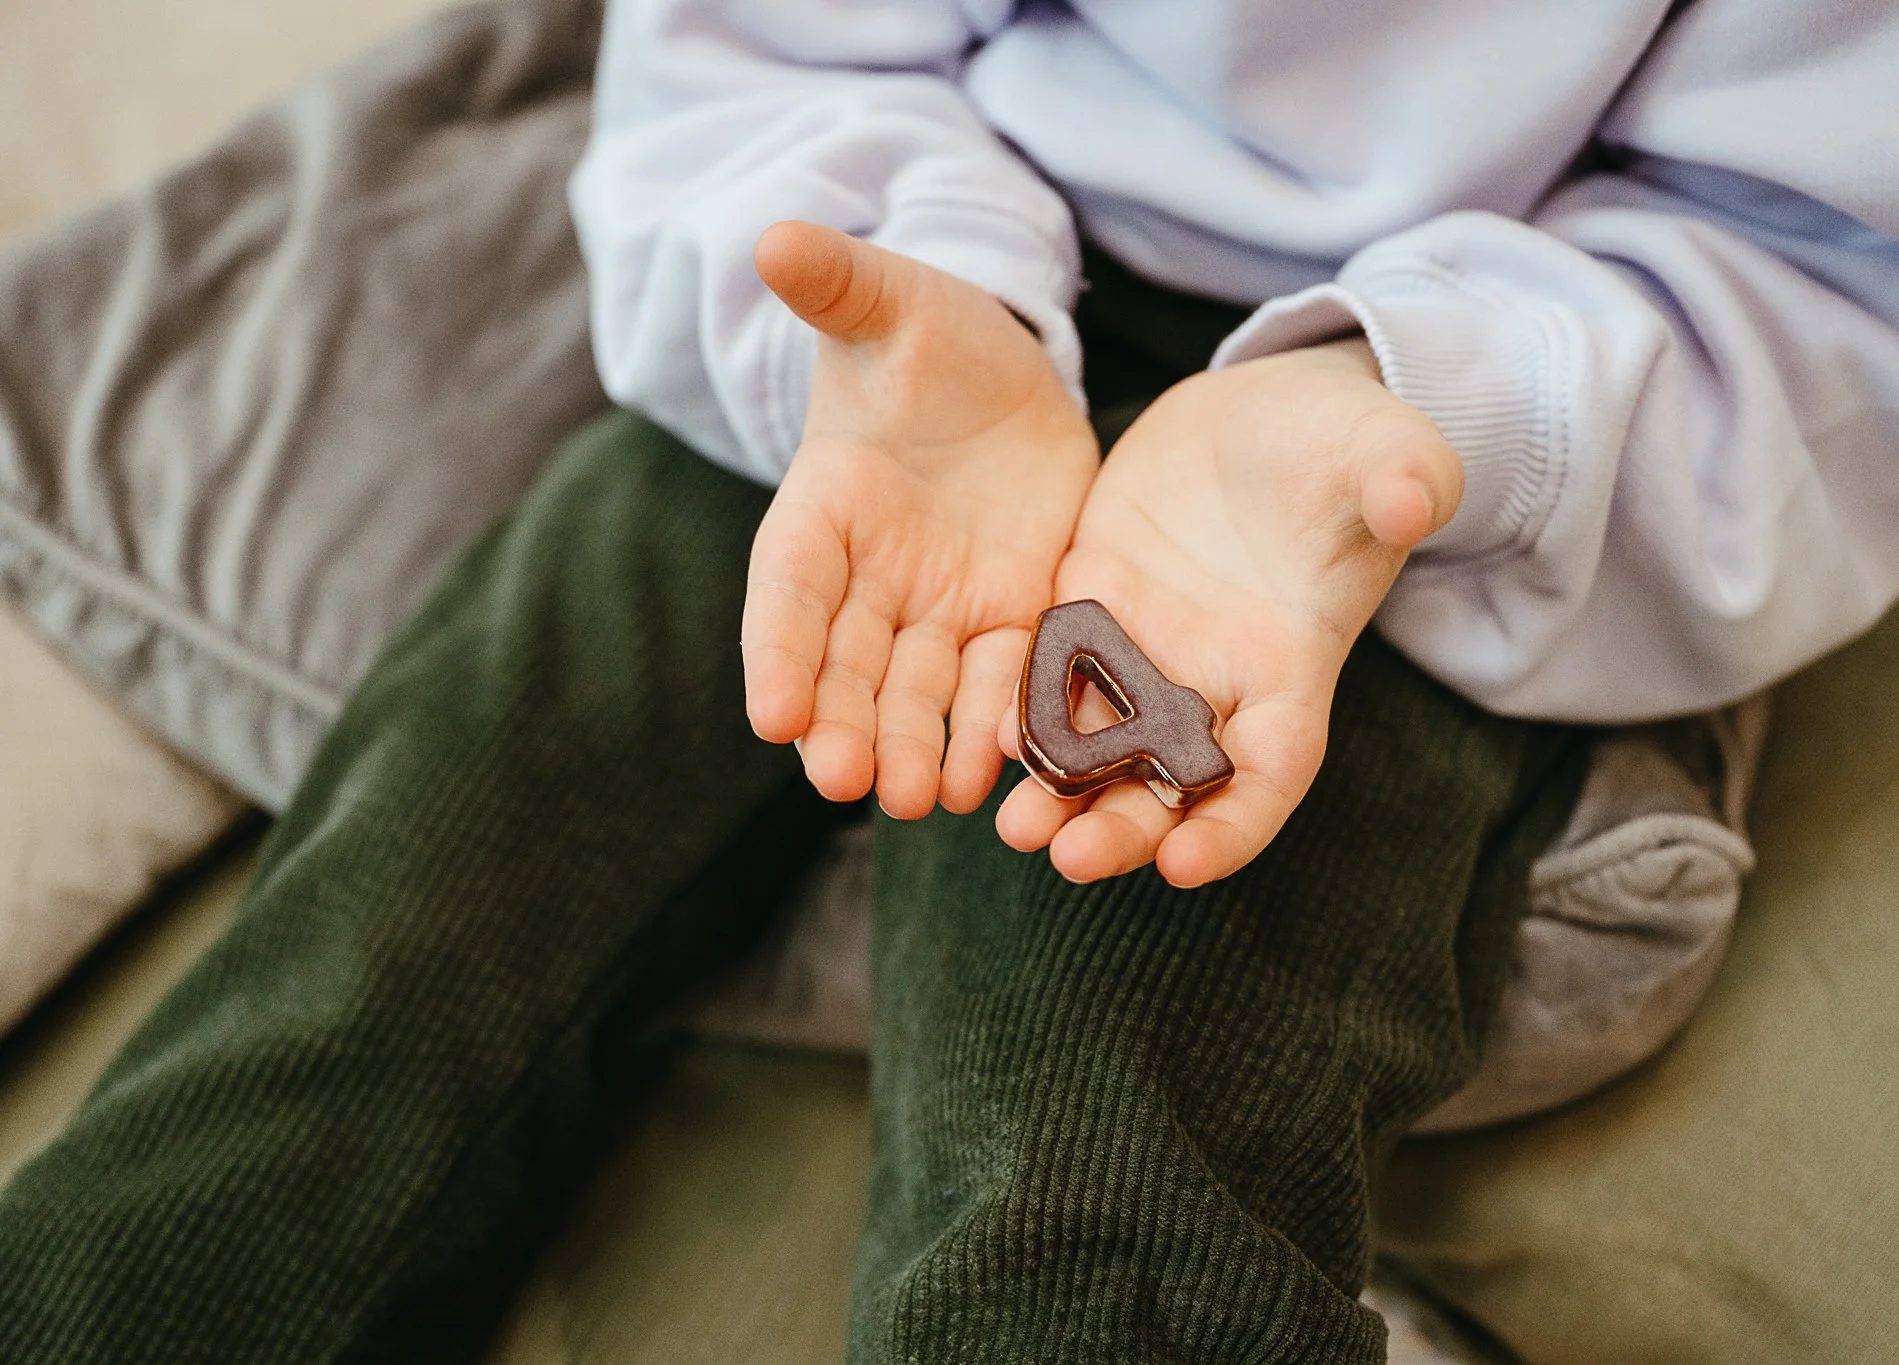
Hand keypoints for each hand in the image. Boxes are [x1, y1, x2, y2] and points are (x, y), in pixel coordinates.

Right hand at [744, 222, 1097, 818]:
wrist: (1001, 374)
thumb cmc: (925, 336)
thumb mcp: (890, 302)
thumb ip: (838, 283)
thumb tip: (773, 237)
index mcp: (824, 508)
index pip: (789, 589)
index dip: (779, 650)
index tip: (773, 716)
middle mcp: (873, 576)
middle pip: (850, 662)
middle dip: (848, 722)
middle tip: (848, 783)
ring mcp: (942, 606)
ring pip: (922, 690)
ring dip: (920, 745)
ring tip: (925, 800)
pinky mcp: (1013, 615)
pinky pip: (1005, 680)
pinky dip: (999, 726)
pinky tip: (1002, 777)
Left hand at [995, 339, 1462, 886]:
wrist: (1273, 409)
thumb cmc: (1348, 443)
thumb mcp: (1388, 453)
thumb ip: (1404, 481)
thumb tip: (1412, 501)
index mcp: (1292, 664)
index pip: (1271, 770)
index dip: (1235, 825)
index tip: (1185, 866)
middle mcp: (1214, 676)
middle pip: (1170, 781)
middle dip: (1124, 826)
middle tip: (1068, 859)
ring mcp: (1147, 643)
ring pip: (1099, 740)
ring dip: (1058, 788)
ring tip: (1011, 825)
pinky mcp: (1091, 598)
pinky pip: (1051, 667)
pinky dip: (1022, 705)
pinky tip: (985, 733)